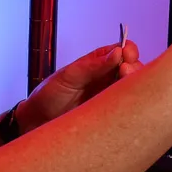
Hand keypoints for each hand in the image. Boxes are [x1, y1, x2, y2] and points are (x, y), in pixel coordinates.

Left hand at [20, 39, 142, 130]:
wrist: (37, 121)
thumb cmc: (48, 95)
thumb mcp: (69, 76)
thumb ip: (92, 66)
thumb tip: (116, 52)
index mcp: (98, 62)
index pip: (122, 50)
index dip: (128, 50)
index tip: (126, 54)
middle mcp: (107, 77)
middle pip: (133, 68)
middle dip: (134, 67)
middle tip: (124, 70)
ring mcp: (110, 95)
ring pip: (133, 87)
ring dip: (134, 84)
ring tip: (124, 83)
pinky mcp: (110, 113)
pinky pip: (126, 107)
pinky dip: (131, 103)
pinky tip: (126, 102)